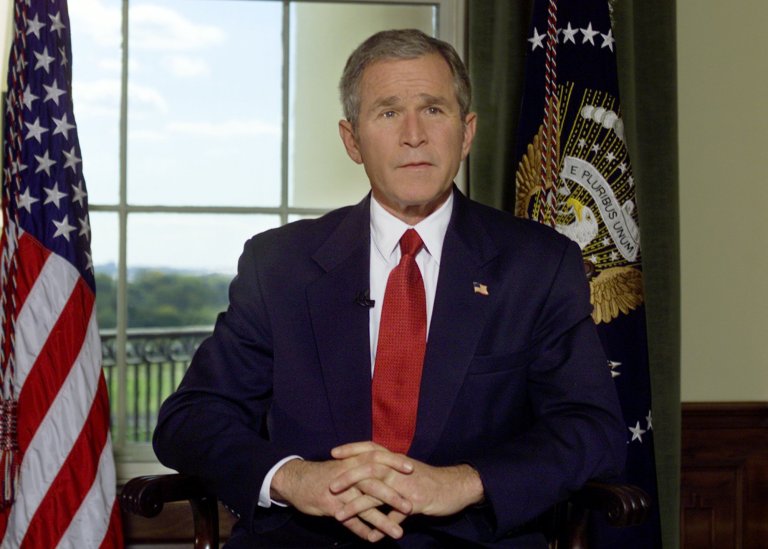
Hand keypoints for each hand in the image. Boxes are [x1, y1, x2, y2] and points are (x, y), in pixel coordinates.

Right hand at [271, 454, 412, 541]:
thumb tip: (386, 469)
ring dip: (382, 521)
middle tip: (410, 507)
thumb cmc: (325, 472)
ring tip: (397, 533)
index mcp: (353, 461)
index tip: (412, 469)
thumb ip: (363, 466)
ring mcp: (339, 492)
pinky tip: (373, 539)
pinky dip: (361, 530)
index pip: (377, 457)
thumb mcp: (344, 463)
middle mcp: (348, 475)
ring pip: (364, 507)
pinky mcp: (329, 506)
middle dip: (393, 496)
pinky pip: (348, 521)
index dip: (394, 462)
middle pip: (373, 484)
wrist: (296, 480)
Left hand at [330, 442, 484, 520]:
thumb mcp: (408, 471)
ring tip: (339, 516)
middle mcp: (399, 470)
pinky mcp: (416, 502)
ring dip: (357, 505)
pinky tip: (372, 537)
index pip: (371, 448)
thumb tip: (372, 474)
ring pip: (378, 493)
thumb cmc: (430, 479)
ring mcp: (407, 486)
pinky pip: (395, 517)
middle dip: (349, 477)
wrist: (457, 486)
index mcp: (397, 460)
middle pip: (370, 468)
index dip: (353, 448)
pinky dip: (382, 528)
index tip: (334, 452)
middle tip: (331, 486)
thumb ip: (390, 472)